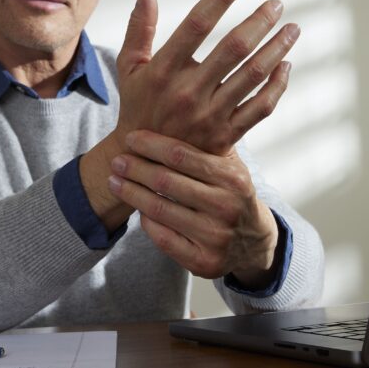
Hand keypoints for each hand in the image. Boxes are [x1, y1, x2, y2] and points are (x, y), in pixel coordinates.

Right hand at [80, 0, 297, 230]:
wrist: (145, 164)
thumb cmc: (138, 105)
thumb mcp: (130, 66)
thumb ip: (140, 25)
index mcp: (163, 70)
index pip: (196, 24)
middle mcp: (188, 93)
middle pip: (233, 48)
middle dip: (260, 21)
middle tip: (277, 4)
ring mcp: (209, 116)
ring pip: (253, 76)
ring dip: (277, 49)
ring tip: (292, 29)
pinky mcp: (226, 136)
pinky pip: (261, 108)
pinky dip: (278, 86)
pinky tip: (286, 66)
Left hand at [107, 129, 279, 286]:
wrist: (254, 241)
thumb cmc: (233, 193)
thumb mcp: (230, 166)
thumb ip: (207, 143)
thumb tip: (168, 105)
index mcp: (232, 177)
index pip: (181, 154)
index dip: (151, 144)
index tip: (130, 138)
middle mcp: (226, 206)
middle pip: (166, 181)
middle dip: (135, 168)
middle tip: (116, 160)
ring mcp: (216, 237)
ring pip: (160, 210)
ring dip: (131, 193)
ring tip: (114, 181)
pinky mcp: (204, 262)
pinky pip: (163, 238)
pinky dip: (146, 222)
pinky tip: (137, 209)